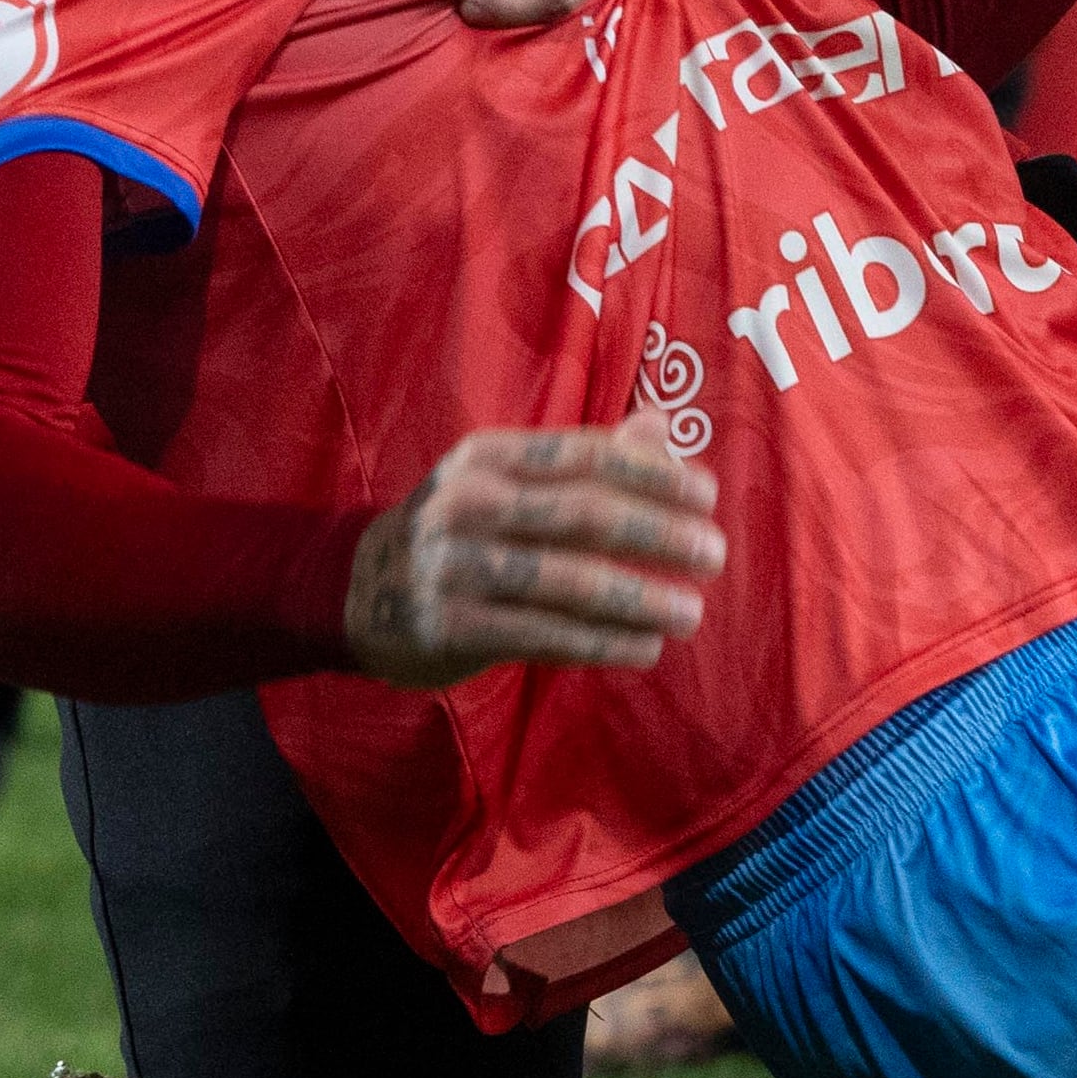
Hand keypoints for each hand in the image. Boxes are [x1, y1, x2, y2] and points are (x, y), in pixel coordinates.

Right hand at [346, 419, 725, 689]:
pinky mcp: (450, 626)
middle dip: (657, 533)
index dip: (652, 474)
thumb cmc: (462, 529)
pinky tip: (645, 647)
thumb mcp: (507, 480)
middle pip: (581, 514)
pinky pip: (542, 635)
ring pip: (566, 581)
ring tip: (691, 612)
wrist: (362, 592)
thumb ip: (584, 458)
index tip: (707, 495)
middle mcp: (467, 504)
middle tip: (714, 554)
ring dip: (638, 596)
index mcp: (487, 457)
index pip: (584, 456)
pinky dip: (600, 642)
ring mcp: (454, 568)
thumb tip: (662, 429)